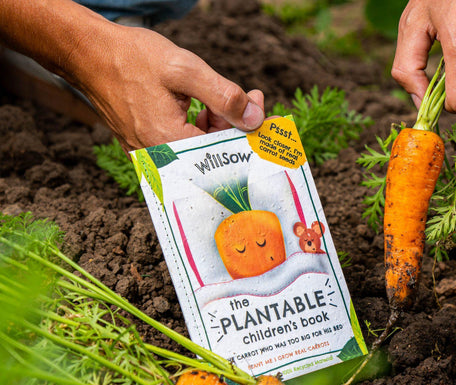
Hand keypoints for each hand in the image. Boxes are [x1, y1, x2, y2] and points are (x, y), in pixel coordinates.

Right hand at [71, 24, 263, 150]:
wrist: (87, 54)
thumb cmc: (132, 58)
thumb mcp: (184, 69)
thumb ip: (223, 95)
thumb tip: (255, 118)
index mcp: (169, 143)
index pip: (225, 151)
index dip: (251, 134)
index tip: (267, 117)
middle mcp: (159, 158)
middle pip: (213, 155)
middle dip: (237, 128)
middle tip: (252, 101)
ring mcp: (150, 155)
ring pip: (199, 150)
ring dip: (219, 126)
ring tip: (225, 100)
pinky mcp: (146, 147)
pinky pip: (182, 146)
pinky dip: (199, 129)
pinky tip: (202, 109)